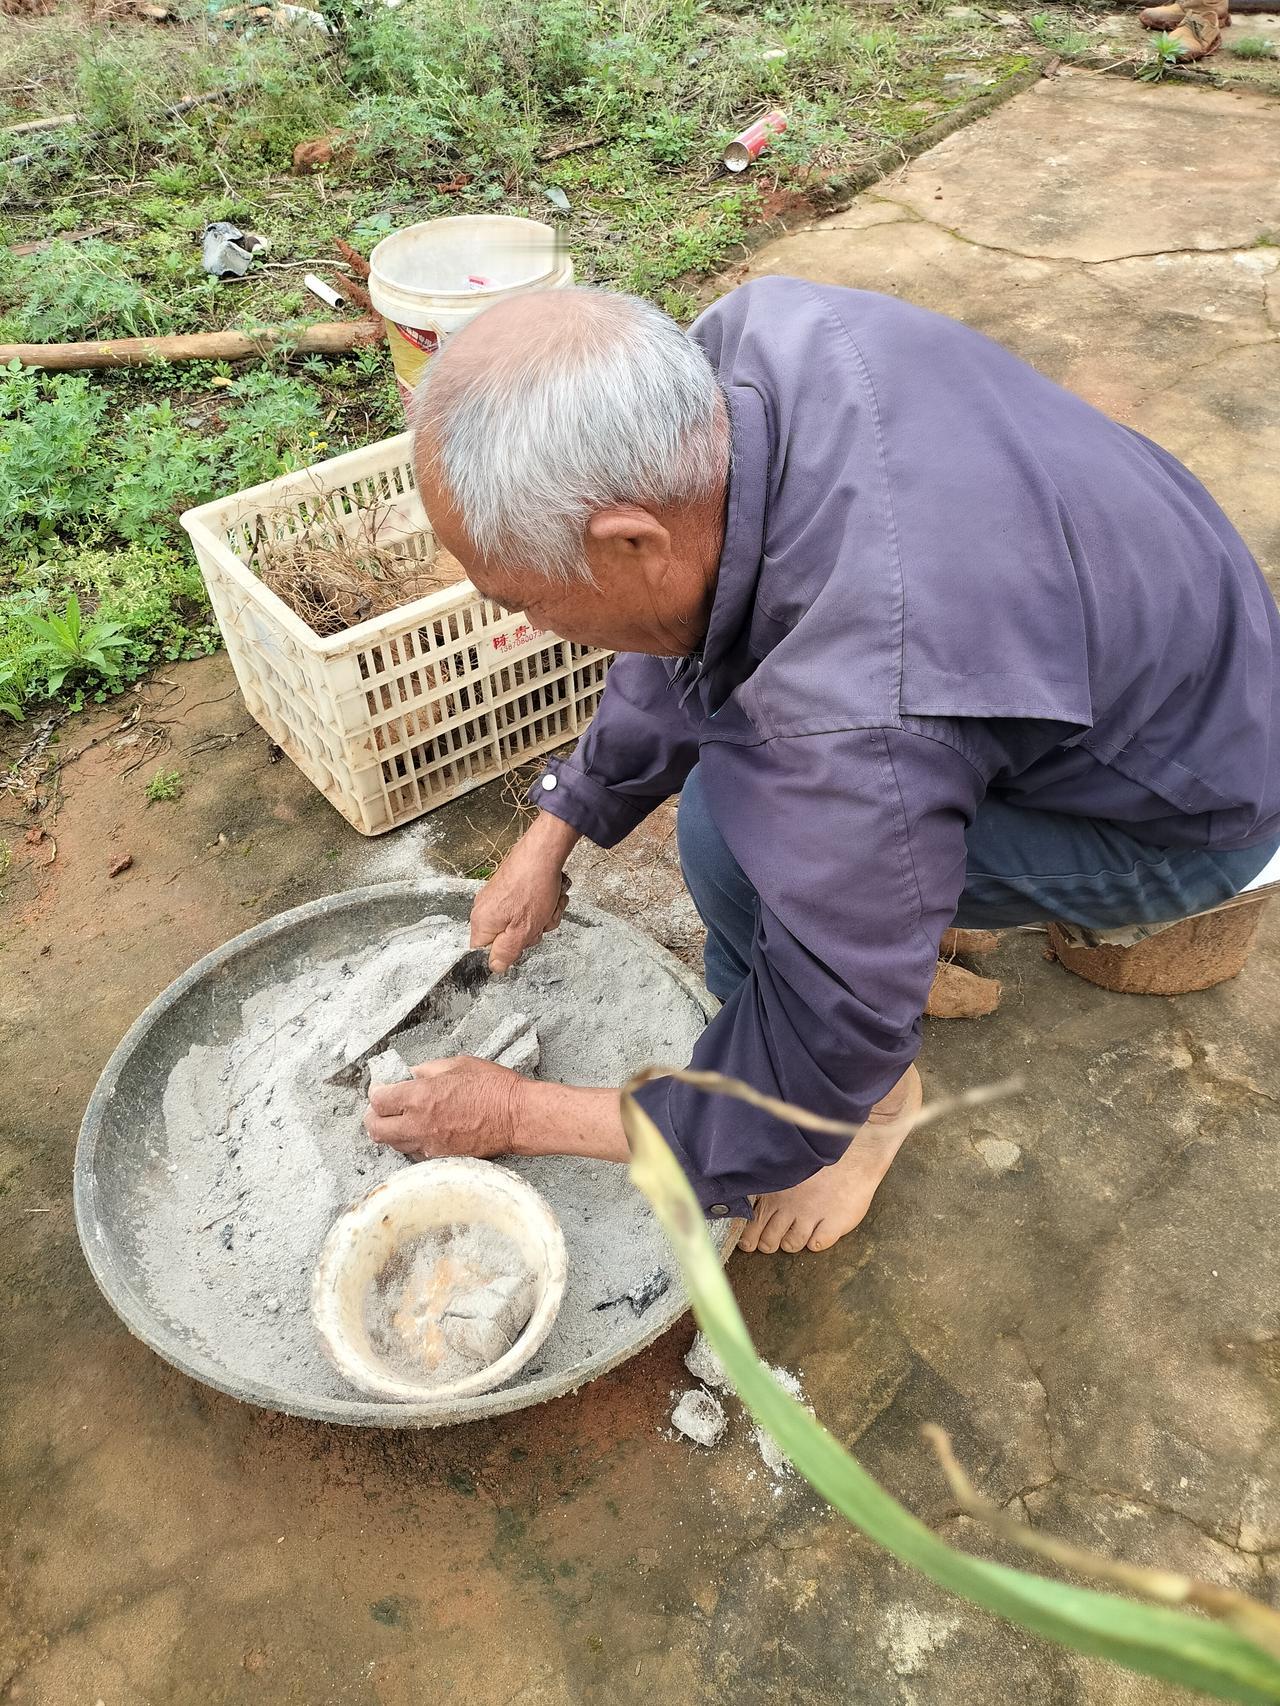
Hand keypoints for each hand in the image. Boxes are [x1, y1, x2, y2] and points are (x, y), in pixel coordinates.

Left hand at [364, 1057, 521, 1158]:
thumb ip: (426, 1070)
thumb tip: (409, 1076)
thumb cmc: (494, 1088)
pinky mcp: (442, 1158)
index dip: (376, 1092)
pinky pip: (415, 1153)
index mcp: (420, 1096)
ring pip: (393, 1144)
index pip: (377, 1100)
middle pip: (376, 1129)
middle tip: (382, 1108)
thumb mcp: (457, 1065)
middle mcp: (419, 1124)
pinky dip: (413, 1143)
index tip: (382, 1087)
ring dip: (393, 1131)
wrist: (518, 1117)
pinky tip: (424, 1131)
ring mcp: (430, 1145)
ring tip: (403, 1118)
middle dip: (374, 1116)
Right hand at [470, 811, 579, 972]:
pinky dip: (545, 903)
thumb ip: (506, 952)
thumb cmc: (533, 886)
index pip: (485, 952)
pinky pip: (530, 907)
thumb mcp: (522, 930)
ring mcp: (500, 898)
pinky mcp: (513, 889)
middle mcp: (486, 909)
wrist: (543, 851)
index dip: (507, 952)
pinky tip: (551, 894)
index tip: (522, 941)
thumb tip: (495, 967)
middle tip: (541, 919)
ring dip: (544, 916)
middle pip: (510, 938)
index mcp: (482, 922)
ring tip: (549, 903)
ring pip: (525, 922)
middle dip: (533, 931)